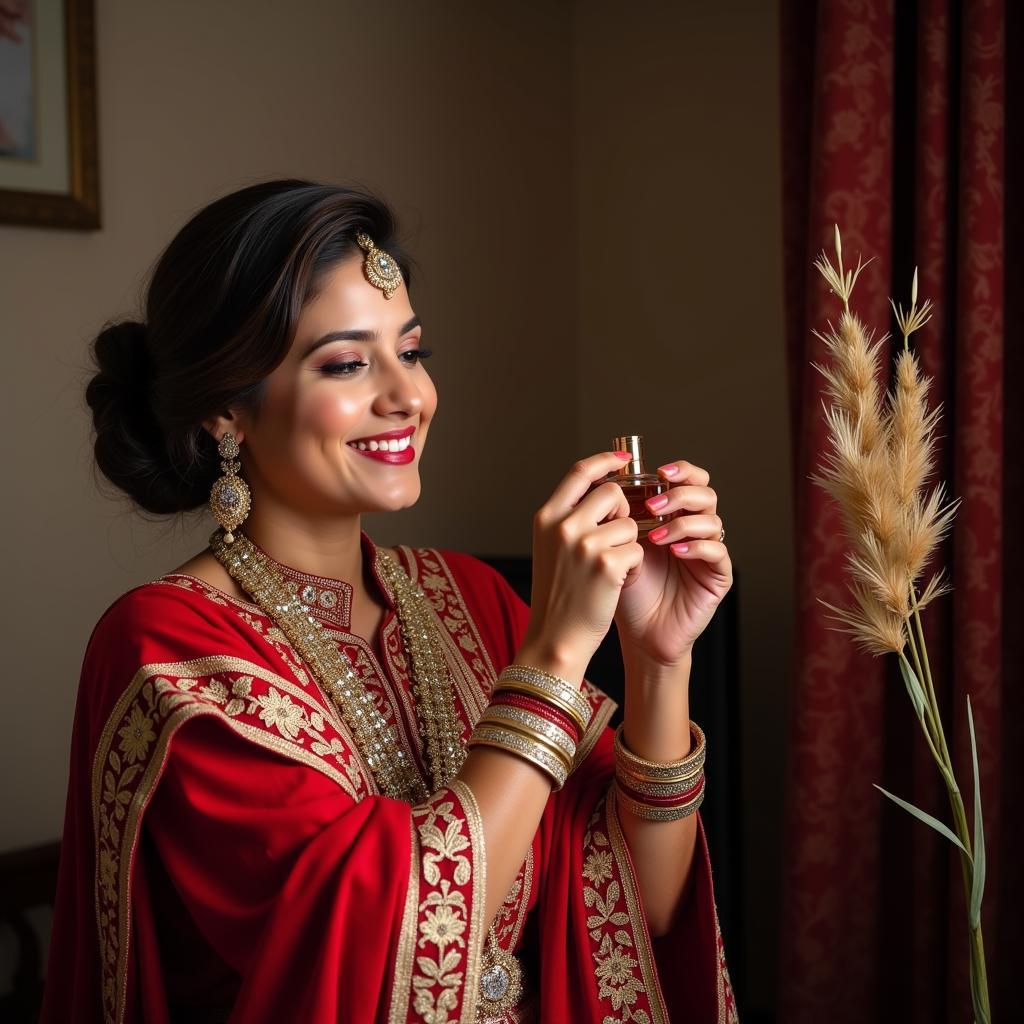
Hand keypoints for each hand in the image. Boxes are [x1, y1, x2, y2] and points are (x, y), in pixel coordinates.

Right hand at [519, 452, 643, 682]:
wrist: (555, 637)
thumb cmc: (558, 595)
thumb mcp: (551, 548)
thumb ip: (569, 517)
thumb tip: (604, 489)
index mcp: (546, 517)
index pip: (579, 472)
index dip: (604, 461)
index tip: (622, 459)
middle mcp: (562, 525)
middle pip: (612, 492)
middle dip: (623, 511)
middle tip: (616, 536)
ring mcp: (583, 544)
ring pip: (629, 523)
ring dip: (628, 543)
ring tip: (609, 568)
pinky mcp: (606, 564)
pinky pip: (637, 549)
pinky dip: (632, 565)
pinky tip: (615, 582)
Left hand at [614, 459, 731, 668]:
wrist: (639, 632)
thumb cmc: (627, 589)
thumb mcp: (618, 546)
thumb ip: (619, 516)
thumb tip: (604, 480)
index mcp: (673, 516)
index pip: (688, 480)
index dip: (680, 470)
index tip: (658, 470)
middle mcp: (695, 529)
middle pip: (705, 493)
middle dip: (679, 493)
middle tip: (653, 506)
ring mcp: (709, 552)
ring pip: (713, 520)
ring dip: (683, 522)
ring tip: (656, 537)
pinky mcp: (718, 576)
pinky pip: (717, 551)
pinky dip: (697, 547)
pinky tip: (675, 552)